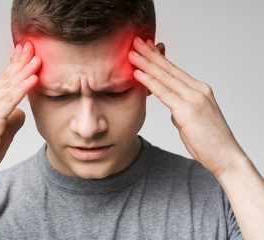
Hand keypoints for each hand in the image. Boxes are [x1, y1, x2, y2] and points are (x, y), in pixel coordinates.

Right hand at [0, 42, 40, 190]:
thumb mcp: (1, 133)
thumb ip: (11, 119)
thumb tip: (22, 112)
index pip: (1, 81)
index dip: (15, 66)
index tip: (27, 54)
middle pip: (5, 78)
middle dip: (20, 62)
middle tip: (33, 47)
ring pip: (7, 86)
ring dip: (24, 71)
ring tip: (38, 58)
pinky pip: (8, 101)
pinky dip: (22, 89)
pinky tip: (33, 79)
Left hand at [128, 36, 244, 177]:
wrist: (225, 156)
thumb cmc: (208, 140)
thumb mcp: (191, 118)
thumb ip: (181, 108)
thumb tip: (171, 106)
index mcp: (199, 90)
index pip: (174, 70)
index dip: (158, 58)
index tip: (146, 48)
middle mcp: (197, 89)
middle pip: (169, 68)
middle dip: (150, 54)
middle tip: (136, 41)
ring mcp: (193, 98)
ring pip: (165, 77)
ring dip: (146, 63)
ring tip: (132, 52)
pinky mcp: (188, 109)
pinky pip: (164, 92)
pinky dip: (149, 82)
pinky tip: (138, 73)